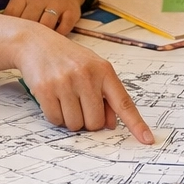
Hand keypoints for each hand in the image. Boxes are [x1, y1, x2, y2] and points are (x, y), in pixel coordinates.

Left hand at [3, 0, 84, 34]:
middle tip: (27, 43)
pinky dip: (58, 35)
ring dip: (44, 36)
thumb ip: (13, 14)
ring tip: (41, 41)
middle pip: (29, 22)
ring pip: (46, 26)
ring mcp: (57, 3)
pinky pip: (63, 29)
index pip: (12, 15)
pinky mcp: (72, 11)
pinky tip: (55, 36)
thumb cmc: (39, 0)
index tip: (12, 37)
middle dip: (27, 34)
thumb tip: (1, 36)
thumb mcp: (23, 0)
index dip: (11, 29)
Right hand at [16, 29, 156, 140]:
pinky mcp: (45, 89)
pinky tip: (53, 99)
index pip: (124, 103)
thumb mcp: (93, 70)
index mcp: (104, 71)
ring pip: (75, 124)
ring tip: (65, 99)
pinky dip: (55, 117)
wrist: (35, 43)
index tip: (147, 140)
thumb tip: (112, 124)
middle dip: (88, 121)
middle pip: (96, 122)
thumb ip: (106, 95)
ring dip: (70, 120)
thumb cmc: (68, 59)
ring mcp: (66, 82)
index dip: (136, 124)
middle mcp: (87, 76)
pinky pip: (56, 120)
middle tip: (80, 105)